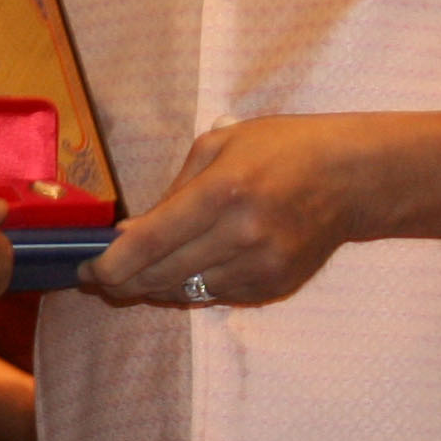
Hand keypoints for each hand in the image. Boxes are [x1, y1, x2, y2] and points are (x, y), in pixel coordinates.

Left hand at [82, 113, 359, 307]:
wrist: (352, 178)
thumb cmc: (282, 149)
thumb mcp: (221, 145)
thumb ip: (173, 190)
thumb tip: (131, 234)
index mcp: (223, 193)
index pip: (153, 242)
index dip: (113, 264)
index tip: (88, 271)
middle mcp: (242, 236)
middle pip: (163, 275)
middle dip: (123, 281)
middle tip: (100, 278)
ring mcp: (261, 267)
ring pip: (187, 291)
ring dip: (154, 286)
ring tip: (134, 275)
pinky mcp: (275, 287)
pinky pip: (217, 295)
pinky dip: (192, 286)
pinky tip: (182, 270)